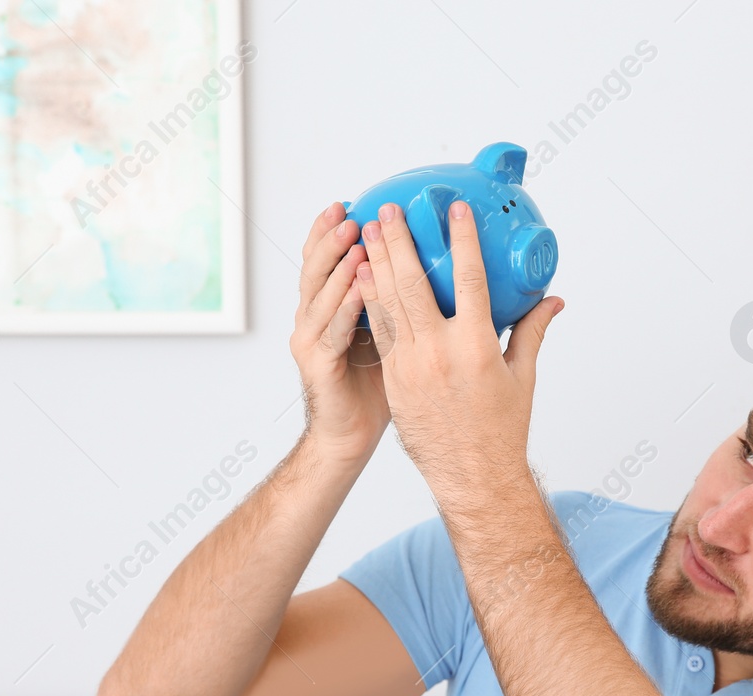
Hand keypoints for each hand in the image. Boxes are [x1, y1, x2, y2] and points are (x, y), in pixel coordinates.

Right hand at [288, 202, 390, 462]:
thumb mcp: (392, 334)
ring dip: (337, 266)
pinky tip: (357, 290)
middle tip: (351, 214)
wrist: (351, 434)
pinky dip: (344, 308)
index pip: (328, 260)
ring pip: (320, 294)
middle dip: (332, 239)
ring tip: (355, 242)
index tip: (353, 203)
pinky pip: (332, 331)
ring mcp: (311, 339)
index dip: (334, 232)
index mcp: (332, 307)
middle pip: (317, 268)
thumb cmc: (377, 387)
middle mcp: (315, 317)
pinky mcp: (317, 364)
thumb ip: (403, 302)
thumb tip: (441, 273)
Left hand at [354, 199, 563, 499]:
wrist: (471, 475)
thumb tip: (552, 300)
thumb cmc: (501, 429)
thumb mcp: (522, 377)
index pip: (469, 279)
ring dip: (376, 264)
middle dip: (399, 242)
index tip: (454, 209)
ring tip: (367, 233)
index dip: (462, 240)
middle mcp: (440, 352)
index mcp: (477, 346)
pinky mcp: (394, 379)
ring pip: (388, 304)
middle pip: (414, 284)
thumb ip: (532, 331)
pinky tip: (364, 277)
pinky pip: (380, 331)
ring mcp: (411, 366)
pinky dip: (370, 300)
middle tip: (389, 211)